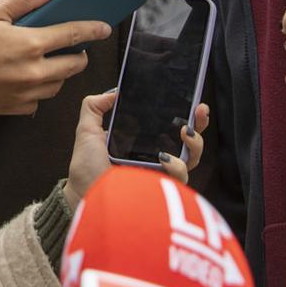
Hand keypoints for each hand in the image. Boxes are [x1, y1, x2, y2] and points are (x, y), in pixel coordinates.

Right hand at [0, 0, 109, 114]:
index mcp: (30, 45)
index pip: (74, 35)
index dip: (93, 29)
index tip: (103, 27)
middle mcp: (33, 73)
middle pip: (74, 65)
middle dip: (79, 54)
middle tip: (72, 45)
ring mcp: (25, 94)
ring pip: (58, 84)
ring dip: (59, 72)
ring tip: (46, 59)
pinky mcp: (13, 109)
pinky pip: (38, 100)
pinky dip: (38, 89)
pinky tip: (24, 77)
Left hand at [64, 91, 210, 208]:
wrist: (85, 194)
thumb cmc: (86, 168)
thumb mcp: (87, 130)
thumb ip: (95, 107)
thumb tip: (114, 92)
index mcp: (140, 143)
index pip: (167, 126)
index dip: (181, 113)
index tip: (190, 100)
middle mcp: (154, 158)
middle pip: (187, 140)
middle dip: (199, 123)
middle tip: (199, 110)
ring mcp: (160, 174)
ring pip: (191, 158)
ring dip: (195, 143)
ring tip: (185, 132)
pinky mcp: (162, 189)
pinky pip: (181, 176)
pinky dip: (177, 165)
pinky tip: (165, 159)